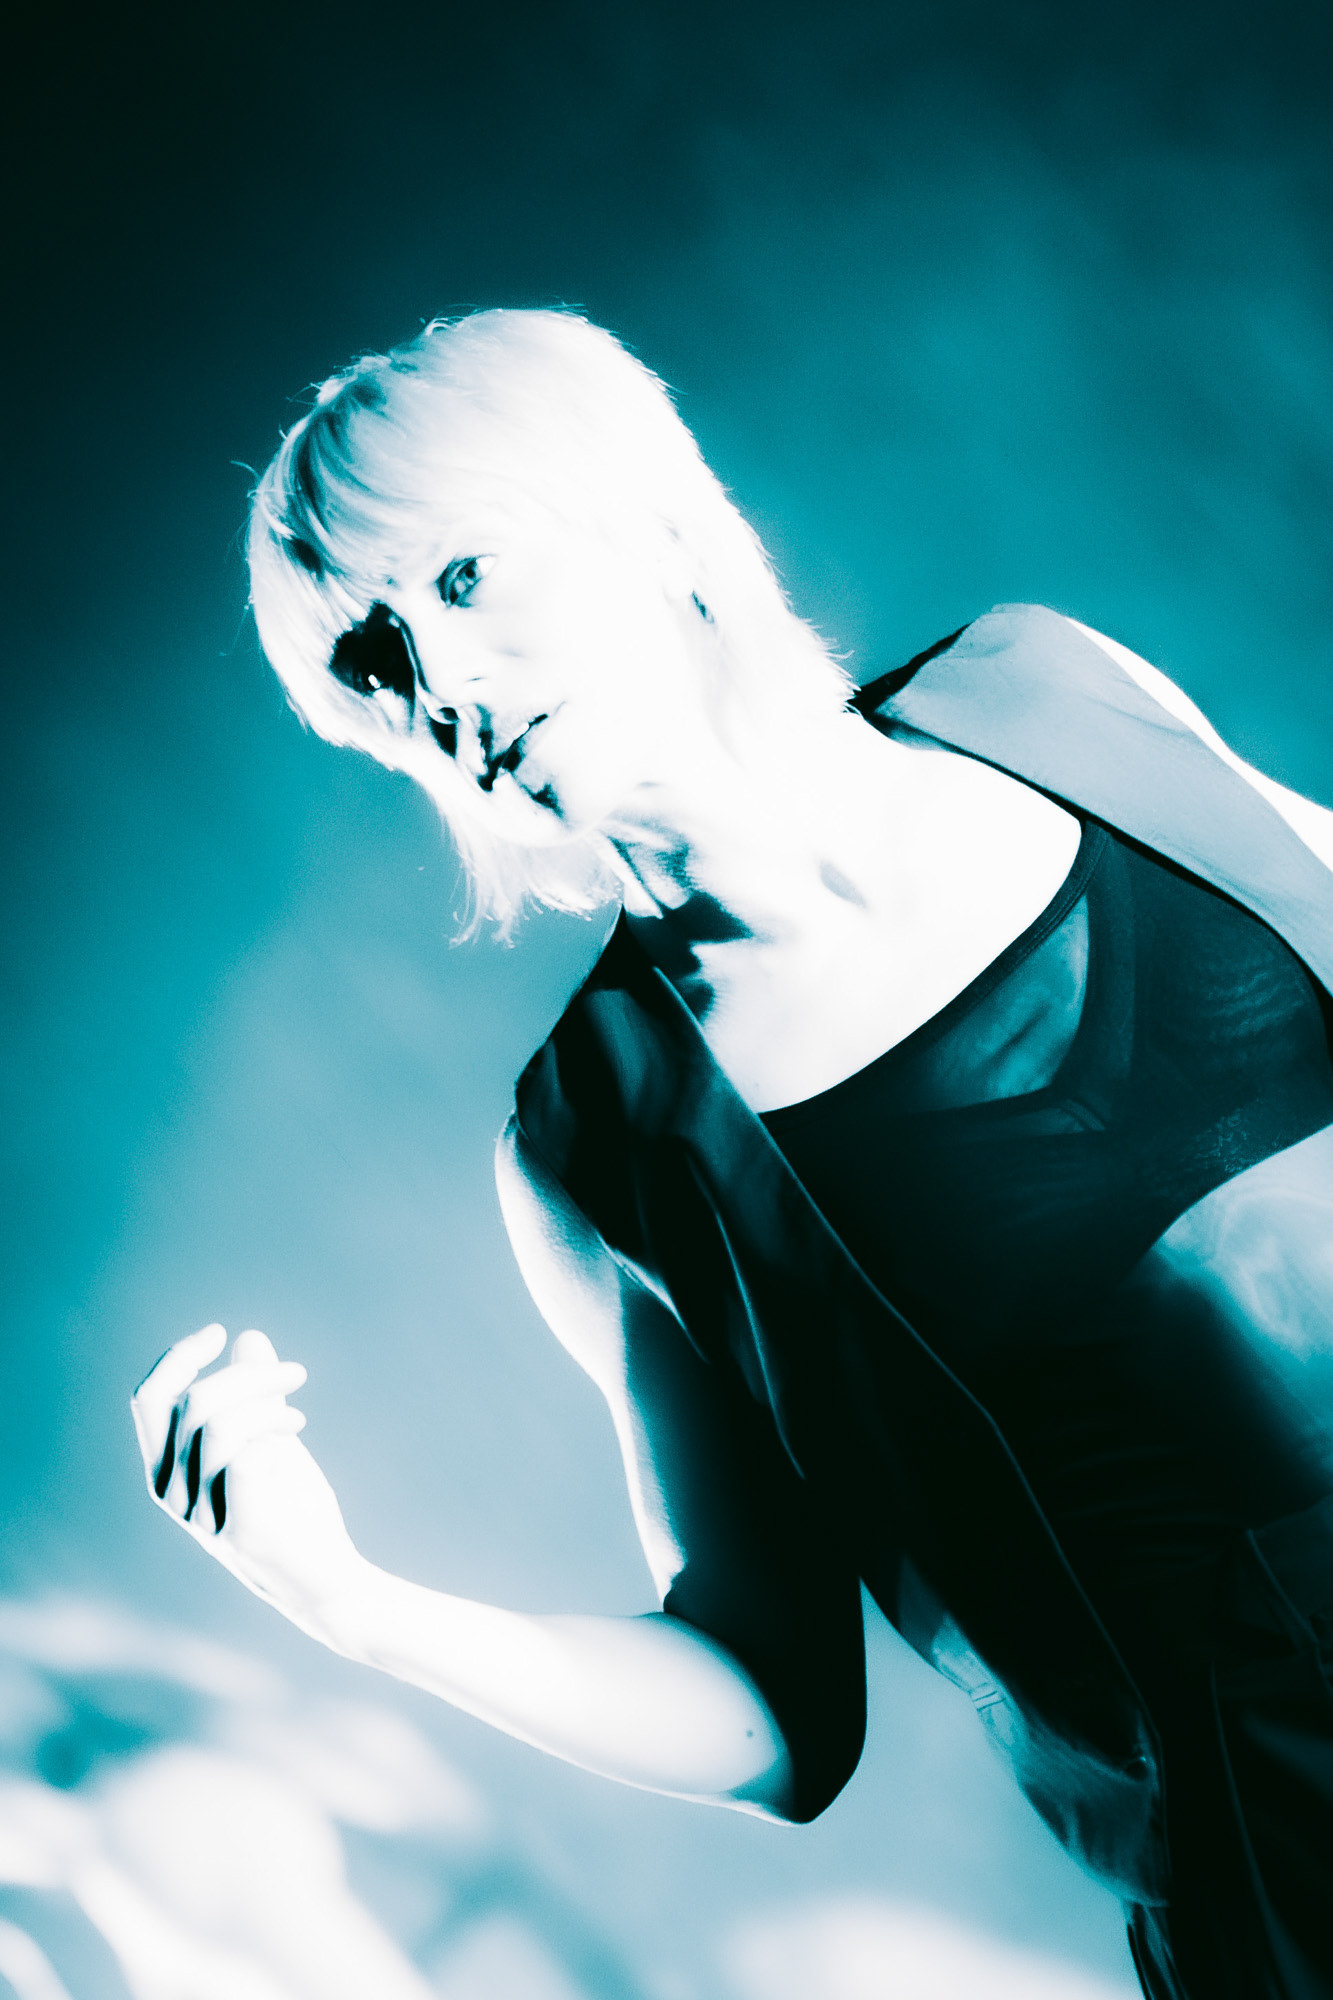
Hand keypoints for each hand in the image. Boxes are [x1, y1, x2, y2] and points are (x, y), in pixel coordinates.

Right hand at [131, 1325, 365, 1630]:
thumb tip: (249, 1337)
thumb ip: (251, 1393)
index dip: (177, 1359)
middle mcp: (172, 1494)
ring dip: (266, 1396)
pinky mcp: (237, 1527)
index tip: (219, 1332)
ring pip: (216, 1422)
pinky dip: (271, 1421)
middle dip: (242, 1374)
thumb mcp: (267, 1439)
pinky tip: (296, 1424)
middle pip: (187, 1403)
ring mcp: (200, 1514)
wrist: (324, 1577)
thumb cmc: (290, 1509)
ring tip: (298, 1405)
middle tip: (294, 1373)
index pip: (148, 1401)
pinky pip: (240, 1453)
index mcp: (166, 1471)